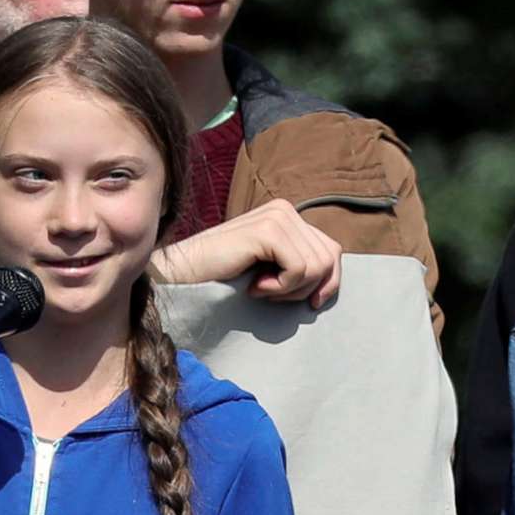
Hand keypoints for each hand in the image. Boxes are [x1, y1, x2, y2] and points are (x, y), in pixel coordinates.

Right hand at [152, 198, 342, 308]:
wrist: (184, 276)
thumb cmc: (221, 278)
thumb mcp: (268, 269)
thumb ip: (295, 262)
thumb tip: (329, 279)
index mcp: (287, 216)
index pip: (330, 249)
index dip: (329, 281)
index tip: (313, 303)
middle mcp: (285, 210)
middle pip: (328, 258)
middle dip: (306, 288)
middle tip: (274, 295)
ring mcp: (277, 217)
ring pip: (315, 267)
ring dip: (289, 291)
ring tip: (260, 290)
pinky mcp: (269, 231)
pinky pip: (299, 270)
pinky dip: (279, 288)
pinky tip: (254, 287)